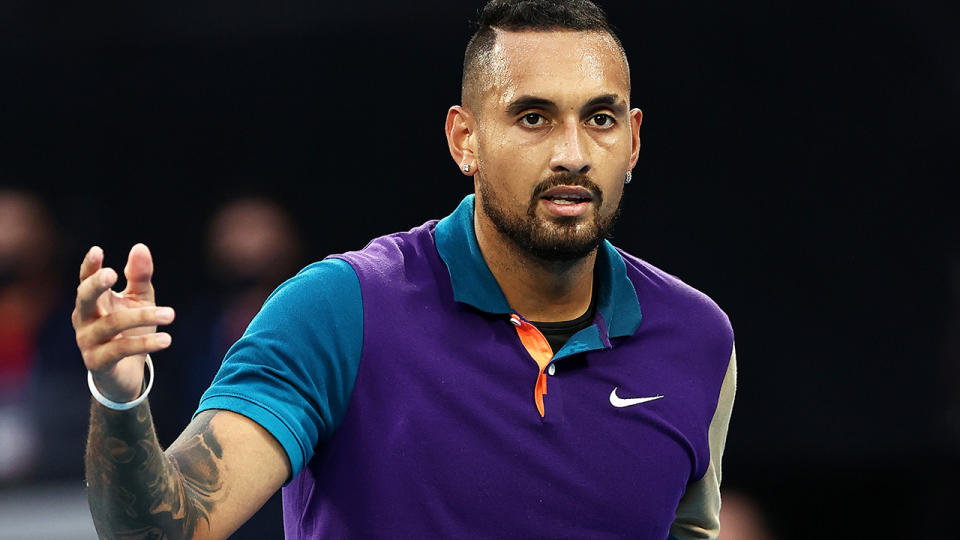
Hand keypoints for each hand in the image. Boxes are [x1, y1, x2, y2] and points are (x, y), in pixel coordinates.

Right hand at [72, 243, 174, 402]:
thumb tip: (140, 247)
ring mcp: (88, 341)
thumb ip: (139, 276)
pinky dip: (145, 343)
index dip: (90, 267)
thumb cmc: (132, 329)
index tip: (97, 250)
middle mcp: (84, 319)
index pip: (86, 280)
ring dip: (143, 317)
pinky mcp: (98, 362)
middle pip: (85, 298)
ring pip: (112, 324)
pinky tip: (167, 340)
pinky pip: (121, 349)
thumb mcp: (139, 300)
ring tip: (171, 313)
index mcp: (93, 301)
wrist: (127, 373)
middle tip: (112, 274)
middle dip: (96, 285)